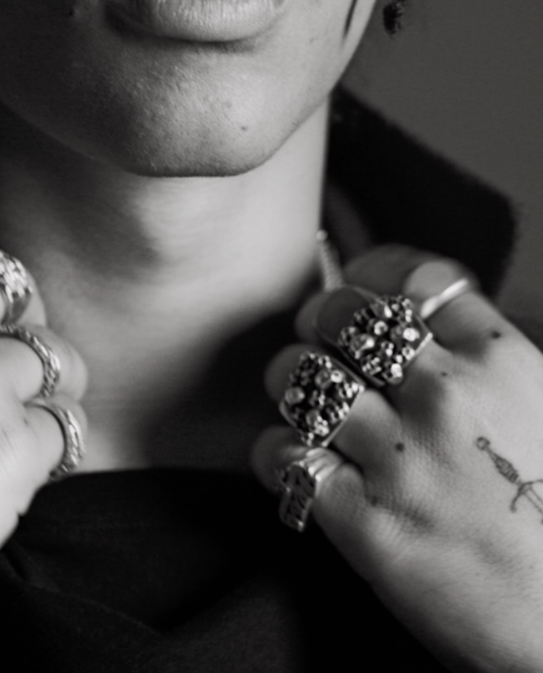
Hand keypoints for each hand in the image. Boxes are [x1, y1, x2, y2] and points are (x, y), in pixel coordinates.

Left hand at [253, 244, 542, 672]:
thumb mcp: (542, 408)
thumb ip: (484, 359)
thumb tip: (413, 321)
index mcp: (500, 361)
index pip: (414, 274)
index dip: (373, 270)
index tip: (359, 281)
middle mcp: (445, 396)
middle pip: (340, 313)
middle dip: (319, 322)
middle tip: (320, 343)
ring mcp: (400, 457)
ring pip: (298, 375)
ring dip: (290, 383)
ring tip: (305, 401)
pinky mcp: (364, 523)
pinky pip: (282, 455)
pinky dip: (277, 453)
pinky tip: (300, 462)